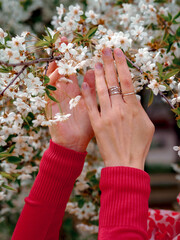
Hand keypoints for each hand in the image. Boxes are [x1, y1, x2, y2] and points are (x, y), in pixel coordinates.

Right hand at [45, 38, 94, 151]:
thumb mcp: (91, 106)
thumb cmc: (85, 127)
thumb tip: (93, 71)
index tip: (81, 44)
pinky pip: (49, 89)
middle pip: (63, 69)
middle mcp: (66, 91)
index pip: (75, 71)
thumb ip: (92, 90)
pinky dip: (51, 79)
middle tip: (64, 39)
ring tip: (58, 49)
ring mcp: (57, 97)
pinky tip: (56, 69)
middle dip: (63, 55)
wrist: (74, 143)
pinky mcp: (50, 104)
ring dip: (56, 63)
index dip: (76, 58)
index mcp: (77, 91)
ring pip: (54, 76)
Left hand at [82, 48, 154, 169]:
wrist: (125, 163)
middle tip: (104, 49)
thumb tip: (134, 98)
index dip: (122, 65)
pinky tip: (83, 83)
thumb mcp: (146, 125)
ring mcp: (106, 116)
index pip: (127, 81)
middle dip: (109, 63)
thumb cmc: (139, 145)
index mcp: (133, 109)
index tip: (118, 52)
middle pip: (113, 82)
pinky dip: (87, 94)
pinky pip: (90, 106)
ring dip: (97, 75)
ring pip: (101, 91)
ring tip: (95, 63)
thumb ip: (140, 109)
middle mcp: (119, 110)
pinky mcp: (96, 124)